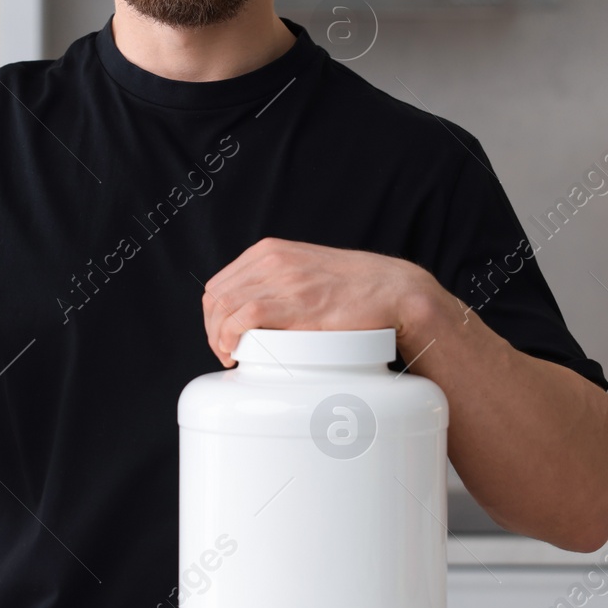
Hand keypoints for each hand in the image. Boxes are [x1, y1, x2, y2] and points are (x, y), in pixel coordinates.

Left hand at [200, 237, 446, 366]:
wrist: (395, 290)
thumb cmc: (355, 288)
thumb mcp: (307, 272)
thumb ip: (280, 284)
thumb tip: (254, 314)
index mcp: (270, 251)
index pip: (220, 283)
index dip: (213, 315)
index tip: (222, 337)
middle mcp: (272, 260)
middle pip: (216, 296)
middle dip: (212, 328)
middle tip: (225, 352)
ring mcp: (284, 280)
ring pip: (225, 306)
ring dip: (218, 337)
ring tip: (231, 357)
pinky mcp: (297, 303)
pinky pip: (245, 318)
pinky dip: (231, 337)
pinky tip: (237, 352)